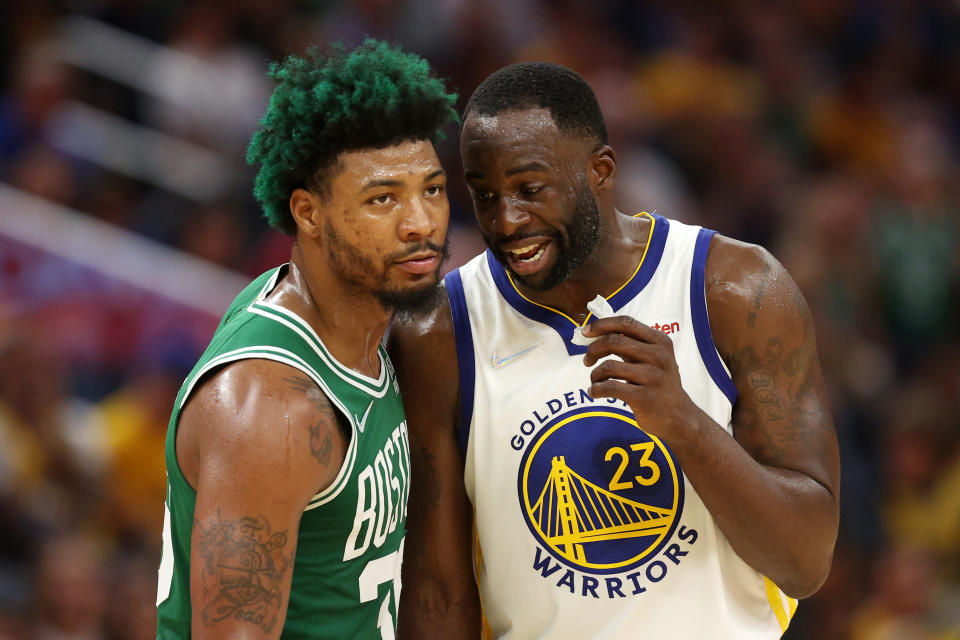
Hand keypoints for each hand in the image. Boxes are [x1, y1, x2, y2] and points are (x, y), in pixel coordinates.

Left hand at [581, 316, 700, 444]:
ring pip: (609, 366)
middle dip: (593, 349)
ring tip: (595, 381)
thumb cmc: (659, 384)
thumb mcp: (653, 358)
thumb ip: (630, 344)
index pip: (626, 322)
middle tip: (587, 360)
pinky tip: (595, 392)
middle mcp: (659, 356)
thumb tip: (594, 334)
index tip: (586, 331)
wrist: (680, 417)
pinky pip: (609, 387)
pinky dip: (596, 389)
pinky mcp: (644, 397)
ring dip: (595, 374)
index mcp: (660, 341)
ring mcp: (653, 377)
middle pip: (613, 341)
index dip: (602, 325)